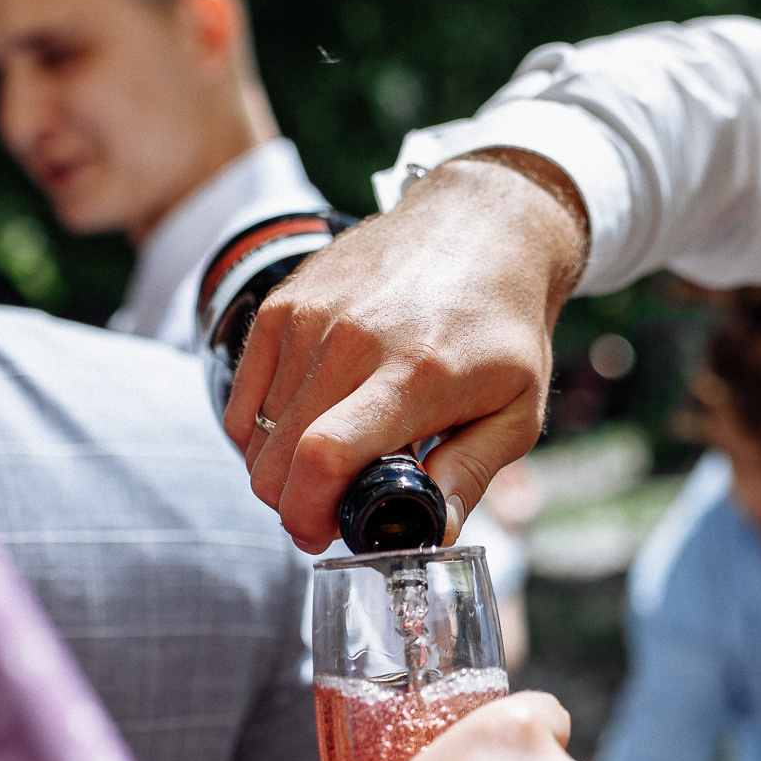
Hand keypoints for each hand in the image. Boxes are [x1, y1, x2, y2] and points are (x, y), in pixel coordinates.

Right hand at [223, 150, 587, 549]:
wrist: (480, 225)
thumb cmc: (502, 323)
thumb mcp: (516, 410)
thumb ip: (469, 476)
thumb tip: (431, 536)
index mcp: (415, 372)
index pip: (327, 454)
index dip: (311, 512)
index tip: (325, 533)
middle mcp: (352, 340)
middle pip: (280, 457)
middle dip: (296, 506)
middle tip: (331, 511)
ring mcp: (309, 317)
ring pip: (257, 433)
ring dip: (282, 469)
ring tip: (330, 464)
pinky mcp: (283, 303)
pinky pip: (243, 396)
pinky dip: (262, 432)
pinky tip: (302, 433)